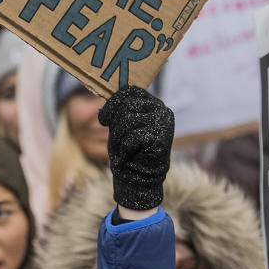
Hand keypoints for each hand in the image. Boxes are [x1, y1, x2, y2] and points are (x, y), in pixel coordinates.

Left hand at [98, 86, 173, 210]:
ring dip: (119, 137)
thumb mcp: (120, 125)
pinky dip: (126, 147)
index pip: (131, 91)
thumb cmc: (127, 150)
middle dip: (115, 124)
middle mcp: (162, 110)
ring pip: (128, 120)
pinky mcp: (162, 137)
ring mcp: (164, 123)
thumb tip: (108, 93)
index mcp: (152, 104)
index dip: (113, 103)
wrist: (137, 177)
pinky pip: (133, 136)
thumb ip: (119, 109)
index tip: (104, 119)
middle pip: (127, 105)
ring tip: (124, 148)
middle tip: (116, 139)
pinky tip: (131, 153)